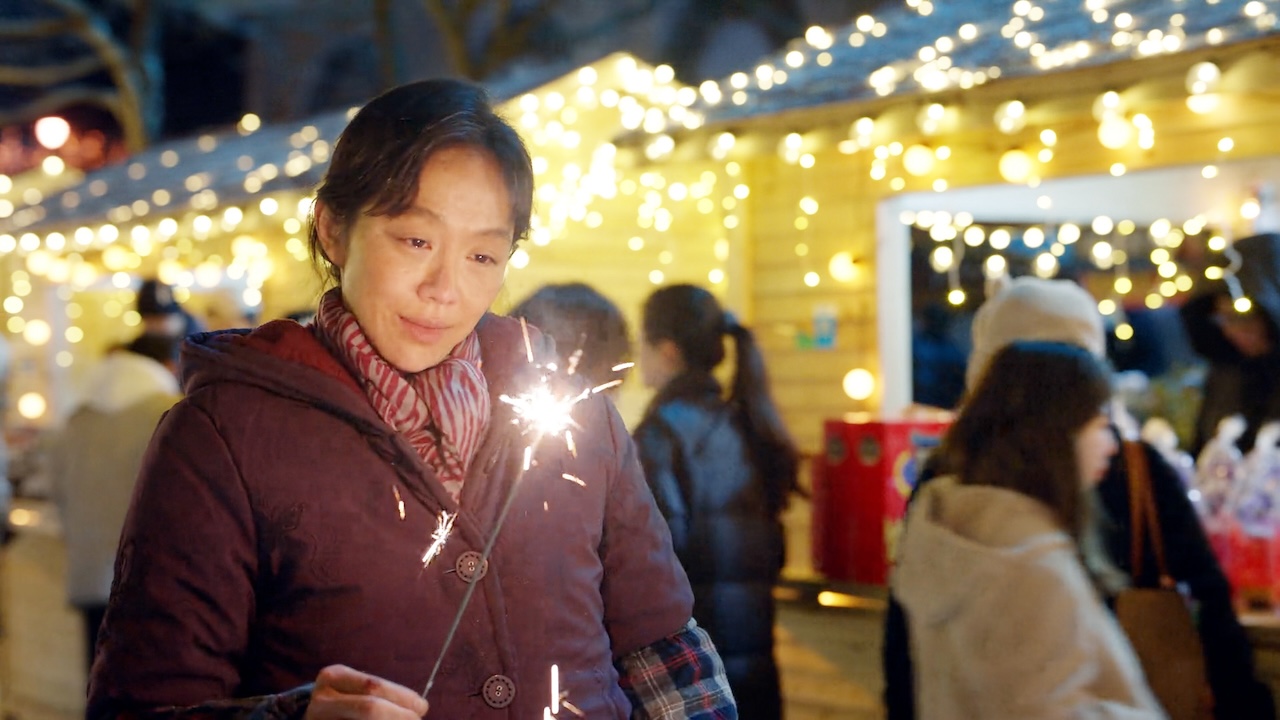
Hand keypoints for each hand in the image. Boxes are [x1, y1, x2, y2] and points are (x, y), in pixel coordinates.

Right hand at [305, 665, 429, 719]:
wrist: (314, 718)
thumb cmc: (345, 701)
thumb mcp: (356, 689)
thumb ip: (383, 694)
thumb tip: (420, 707)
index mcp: (334, 676)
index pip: (374, 686)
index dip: (402, 698)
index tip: (422, 707)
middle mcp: (322, 700)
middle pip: (370, 708)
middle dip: (399, 716)